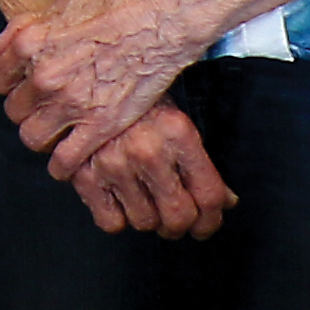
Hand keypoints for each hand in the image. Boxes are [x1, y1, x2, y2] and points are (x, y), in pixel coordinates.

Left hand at [0, 0, 201, 173]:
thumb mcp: (57, 8)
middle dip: (27, 111)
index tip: (25, 89)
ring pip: (33, 137)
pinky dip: (62, 166)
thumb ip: (20, 30)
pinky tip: (66, 164)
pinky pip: (67, 159)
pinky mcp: (100, 124)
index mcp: (29, 46)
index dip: (12, 86)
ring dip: (41, 137)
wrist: (158, 18)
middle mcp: (44, 77)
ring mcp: (71, 103)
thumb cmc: (113, 6)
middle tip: (44, 109)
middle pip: (15, 111)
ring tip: (54, 133)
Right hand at [63, 102, 234, 239]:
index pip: (208, 195)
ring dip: (150, 220)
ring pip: (145, 223)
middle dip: (182, 226)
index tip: (207, 224)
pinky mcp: (84, 174)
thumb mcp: (175, 123)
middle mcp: (147, 149)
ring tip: (146, 203)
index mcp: (177, 132)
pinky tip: (121, 200)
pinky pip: (111, 223)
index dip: (212, 219)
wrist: (88, 82)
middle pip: (178, 217)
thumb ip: (200, 163)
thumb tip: (225, 201)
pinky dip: (118, 219)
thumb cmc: (136, 103)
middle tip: (178, 221)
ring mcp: (113, 163)